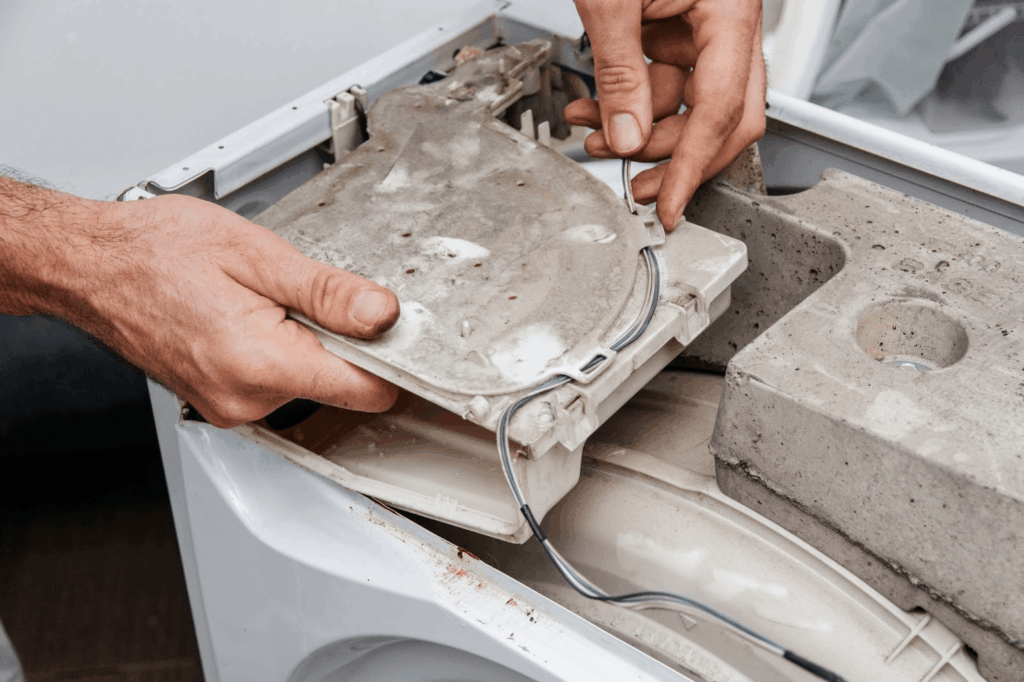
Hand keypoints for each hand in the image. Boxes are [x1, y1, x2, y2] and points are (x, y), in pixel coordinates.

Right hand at [0, 179, 399, 427]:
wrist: (91, 265)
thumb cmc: (156, 252)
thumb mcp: (258, 256)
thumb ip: (329, 292)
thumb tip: (383, 315)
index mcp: (262, 365)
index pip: (367, 389)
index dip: (393, 358)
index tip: (397, 331)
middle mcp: (246, 401)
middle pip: (341, 385)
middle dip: (342, 341)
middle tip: (305, 294)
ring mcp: (231, 407)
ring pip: (310, 383)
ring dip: (308, 344)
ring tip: (264, 301)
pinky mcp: (222, 402)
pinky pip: (277, 383)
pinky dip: (281, 352)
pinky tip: (252, 318)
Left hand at [566, 0, 765, 228]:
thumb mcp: (611, 2)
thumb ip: (621, 72)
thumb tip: (628, 138)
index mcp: (731, 11)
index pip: (721, 110)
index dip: (693, 167)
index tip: (671, 208)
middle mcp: (728, 24)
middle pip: (721, 117)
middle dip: (674, 158)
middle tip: (639, 188)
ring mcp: (704, 30)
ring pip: (687, 107)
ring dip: (639, 131)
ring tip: (593, 138)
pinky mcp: (678, 32)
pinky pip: (664, 84)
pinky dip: (630, 104)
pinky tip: (595, 110)